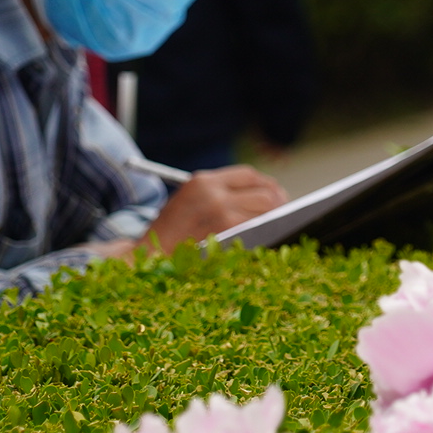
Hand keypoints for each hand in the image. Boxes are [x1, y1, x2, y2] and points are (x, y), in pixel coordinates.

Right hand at [142, 165, 287, 250]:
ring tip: (277, 227)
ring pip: (266, 211)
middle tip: (283, 214)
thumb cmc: (171, 233)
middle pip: (264, 192)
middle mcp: (214, 193)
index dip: (266, 184)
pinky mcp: (227, 235)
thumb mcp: (190, 200)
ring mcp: (222, 213)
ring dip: (274, 220)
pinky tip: (266, 240)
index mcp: (203, 181)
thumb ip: (220, 193)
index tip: (274, 194)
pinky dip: (266, 235)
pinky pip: (259, 231)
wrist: (150, 257)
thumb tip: (264, 197)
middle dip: (277, 203)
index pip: (248, 175)